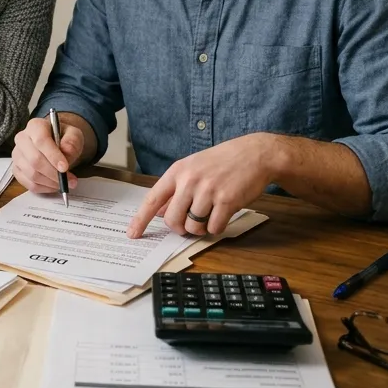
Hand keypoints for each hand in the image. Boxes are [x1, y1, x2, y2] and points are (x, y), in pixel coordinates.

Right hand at [12, 117, 83, 193]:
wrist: (56, 143)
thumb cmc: (63, 138)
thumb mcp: (74, 134)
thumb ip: (72, 141)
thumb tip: (67, 151)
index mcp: (35, 125)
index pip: (40, 140)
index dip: (53, 156)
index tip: (65, 167)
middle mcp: (22, 139)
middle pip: (34, 160)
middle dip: (53, 173)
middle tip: (69, 180)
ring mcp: (17, 155)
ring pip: (32, 174)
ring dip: (50, 182)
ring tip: (64, 183)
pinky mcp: (17, 170)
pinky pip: (29, 184)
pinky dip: (44, 188)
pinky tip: (54, 185)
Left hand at [127, 134, 276, 237]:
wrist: (254, 154)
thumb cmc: (223, 161)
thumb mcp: (194, 168)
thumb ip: (176, 189)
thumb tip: (161, 212)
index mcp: (178, 171)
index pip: (153, 198)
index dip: (141, 219)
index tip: (133, 234)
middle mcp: (190, 180)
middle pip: (173, 219)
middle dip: (180, 228)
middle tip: (190, 224)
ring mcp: (208, 190)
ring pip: (193, 226)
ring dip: (201, 228)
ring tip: (209, 215)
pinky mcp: (227, 200)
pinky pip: (214, 228)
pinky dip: (217, 227)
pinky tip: (222, 215)